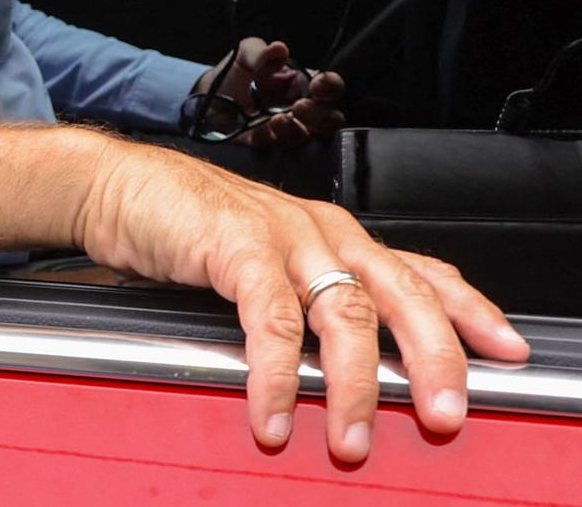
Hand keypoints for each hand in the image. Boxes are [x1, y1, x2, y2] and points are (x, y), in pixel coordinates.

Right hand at [73, 137, 529, 461]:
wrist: (119, 186)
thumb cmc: (190, 224)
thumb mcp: (264, 256)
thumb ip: (306, 296)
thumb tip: (347, 364)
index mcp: (333, 234)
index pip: (417, 270)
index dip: (468, 309)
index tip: (508, 350)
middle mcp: (319, 229)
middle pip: (400, 291)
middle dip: (433, 356)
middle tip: (444, 415)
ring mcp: (279, 232)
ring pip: (344, 310)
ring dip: (354, 385)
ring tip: (351, 442)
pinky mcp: (233, 242)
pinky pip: (270, 317)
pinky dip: (276, 373)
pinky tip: (272, 413)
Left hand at [194, 36, 344, 146]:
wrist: (208, 97)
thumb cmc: (237, 72)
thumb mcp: (245, 54)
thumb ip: (261, 51)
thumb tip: (279, 49)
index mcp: (304, 84)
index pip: (332, 88)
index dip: (330, 87)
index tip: (317, 86)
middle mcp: (304, 111)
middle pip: (331, 120)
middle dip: (320, 115)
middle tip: (298, 107)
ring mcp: (288, 132)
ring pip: (310, 141)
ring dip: (296, 131)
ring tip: (276, 121)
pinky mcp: (268, 148)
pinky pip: (277, 152)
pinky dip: (269, 143)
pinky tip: (258, 134)